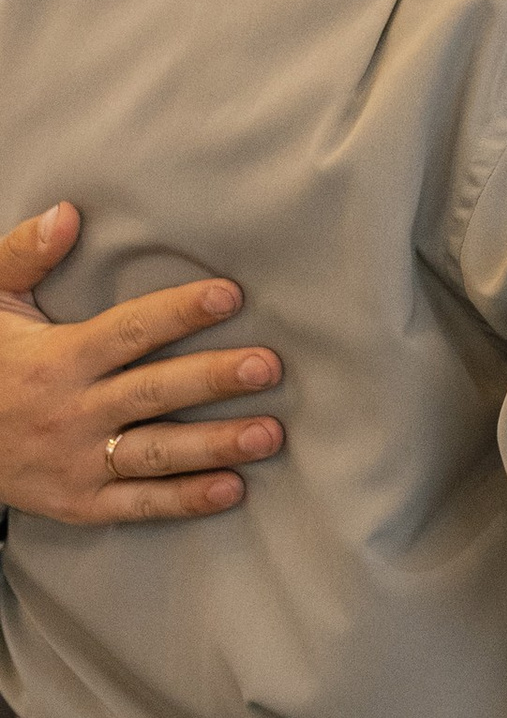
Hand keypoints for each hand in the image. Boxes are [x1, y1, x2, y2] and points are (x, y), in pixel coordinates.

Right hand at [0, 204, 284, 524]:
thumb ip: (26, 254)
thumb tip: (67, 213)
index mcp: (58, 359)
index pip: (128, 331)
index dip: (179, 312)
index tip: (230, 295)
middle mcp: (72, 412)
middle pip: (153, 392)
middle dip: (213, 379)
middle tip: (267, 366)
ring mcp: (78, 462)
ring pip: (156, 452)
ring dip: (215, 444)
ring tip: (269, 433)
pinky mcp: (81, 503)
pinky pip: (138, 504)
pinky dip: (185, 500)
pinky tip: (232, 488)